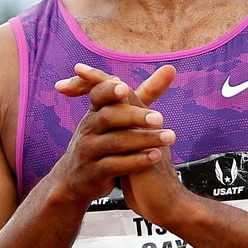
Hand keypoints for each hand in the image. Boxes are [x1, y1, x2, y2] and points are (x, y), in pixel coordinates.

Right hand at [52, 64, 176, 205]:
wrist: (76, 179)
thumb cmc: (103, 140)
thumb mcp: (119, 116)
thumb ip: (145, 93)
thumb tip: (171, 68)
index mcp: (95, 110)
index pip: (98, 94)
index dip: (109, 89)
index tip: (124, 88)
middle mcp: (89, 127)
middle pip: (109, 116)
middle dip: (134, 116)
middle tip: (160, 118)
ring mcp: (89, 150)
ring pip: (115, 142)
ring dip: (143, 139)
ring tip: (169, 138)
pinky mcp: (94, 172)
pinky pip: (115, 165)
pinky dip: (136, 160)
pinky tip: (155, 156)